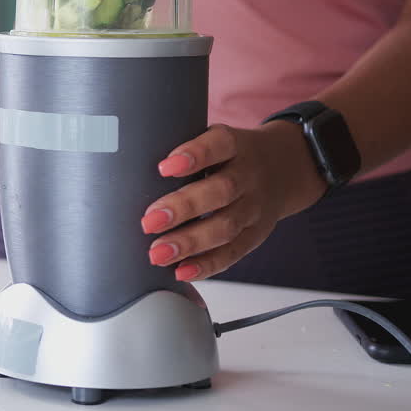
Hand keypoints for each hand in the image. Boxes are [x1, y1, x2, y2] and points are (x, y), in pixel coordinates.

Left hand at [139, 122, 327, 280]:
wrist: (285, 168)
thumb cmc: (230, 154)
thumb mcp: (215, 139)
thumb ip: (184, 148)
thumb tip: (126, 163)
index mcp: (236, 146)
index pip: (219, 146)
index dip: (194, 155)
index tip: (164, 166)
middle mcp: (249, 176)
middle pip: (221, 192)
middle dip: (183, 208)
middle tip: (149, 221)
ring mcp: (255, 208)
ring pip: (226, 227)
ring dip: (190, 243)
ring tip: (157, 253)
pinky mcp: (255, 235)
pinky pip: (233, 253)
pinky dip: (206, 265)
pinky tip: (180, 271)